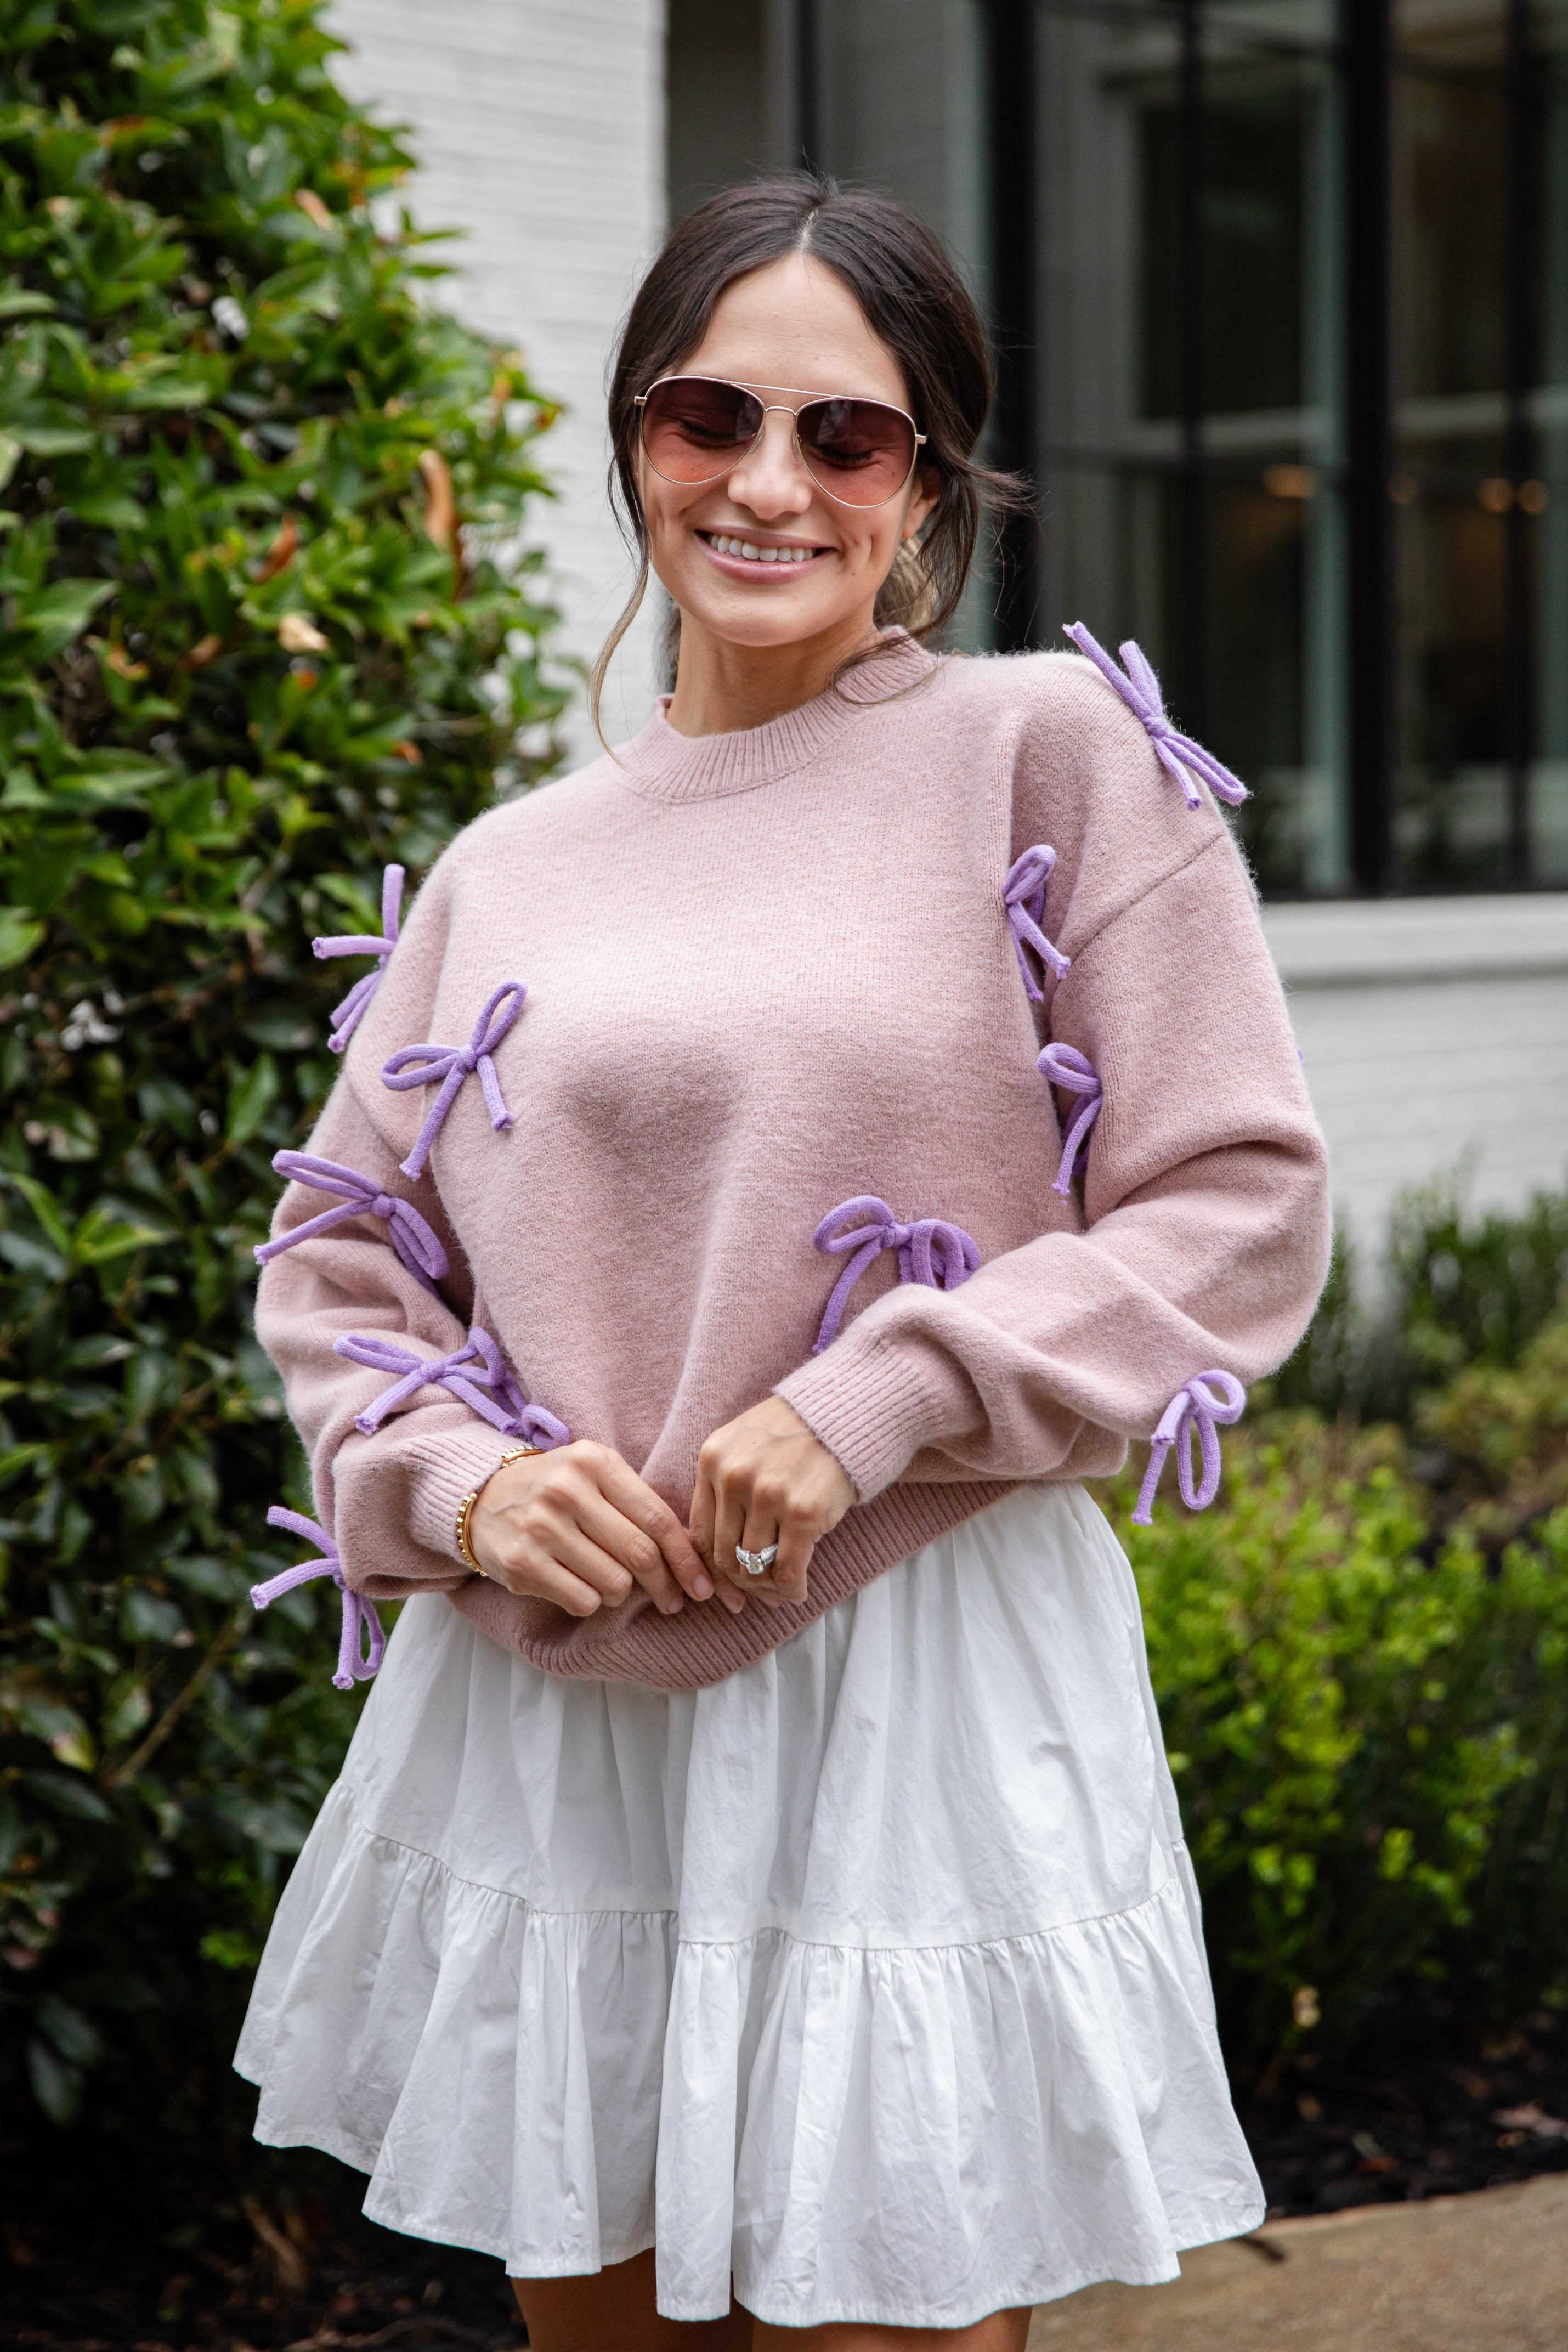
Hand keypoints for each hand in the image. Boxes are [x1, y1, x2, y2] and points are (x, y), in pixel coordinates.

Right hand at [468, 1441, 713, 1617]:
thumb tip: (693, 1554)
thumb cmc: (557, 1490)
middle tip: (674, 1601)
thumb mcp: (596, 1477)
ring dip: (622, 1593)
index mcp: (595, 1462)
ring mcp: (541, 1527)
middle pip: (640, 1554)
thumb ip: (639, 1505)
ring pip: (614, 1583)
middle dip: (666, 1585)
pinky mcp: (522, 1563)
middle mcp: (567, 1490)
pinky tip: (580, 1586)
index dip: (687, 1558)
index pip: (656, 1518)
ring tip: (611, 1583)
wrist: (482, 1498)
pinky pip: (582, 1600)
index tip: (705, 1585)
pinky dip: (591, 1602)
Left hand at [690, 1396, 854, 1610]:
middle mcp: (733, 1477)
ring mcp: (768, 1496)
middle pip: (724, 1555)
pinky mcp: (803, 1513)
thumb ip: (723, 1486)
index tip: (727, 1583)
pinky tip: (797, 1592)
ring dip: (766, 1588)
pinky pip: (787, 1570)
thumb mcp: (744, 1444)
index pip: (699, 1532)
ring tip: (779, 1591)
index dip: (711, 1568)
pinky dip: (791, 1590)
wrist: (847, 1414)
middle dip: (740, 1582)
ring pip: (754, 1567)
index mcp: (712, 1459)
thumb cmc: (795, 1433)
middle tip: (757, 1591)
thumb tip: (717, 1553)